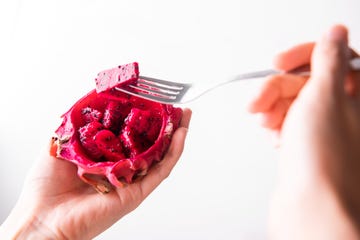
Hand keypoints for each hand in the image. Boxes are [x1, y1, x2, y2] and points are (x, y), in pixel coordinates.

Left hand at [0, 108, 191, 239]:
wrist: (42, 217)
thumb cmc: (46, 185)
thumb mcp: (60, 141)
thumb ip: (76, 120)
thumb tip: (91, 94)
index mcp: (105, 156)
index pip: (130, 132)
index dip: (143, 115)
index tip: (151, 98)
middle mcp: (121, 167)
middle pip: (150, 142)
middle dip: (165, 123)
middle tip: (174, 106)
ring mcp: (131, 180)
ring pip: (160, 155)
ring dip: (176, 134)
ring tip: (185, 115)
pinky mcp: (137, 193)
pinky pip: (161, 170)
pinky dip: (174, 152)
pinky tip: (181, 134)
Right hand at [249, 25, 359, 238]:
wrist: (311, 209)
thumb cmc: (325, 161)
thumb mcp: (324, 95)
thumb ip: (329, 59)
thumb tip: (334, 34)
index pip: (335, 57)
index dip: (305, 56)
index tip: (281, 61)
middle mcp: (347, 112)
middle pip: (308, 82)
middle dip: (278, 88)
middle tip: (260, 100)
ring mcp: (326, 130)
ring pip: (295, 102)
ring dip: (273, 107)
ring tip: (265, 121)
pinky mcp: (309, 146)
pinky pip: (289, 123)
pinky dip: (277, 124)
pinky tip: (273, 134)